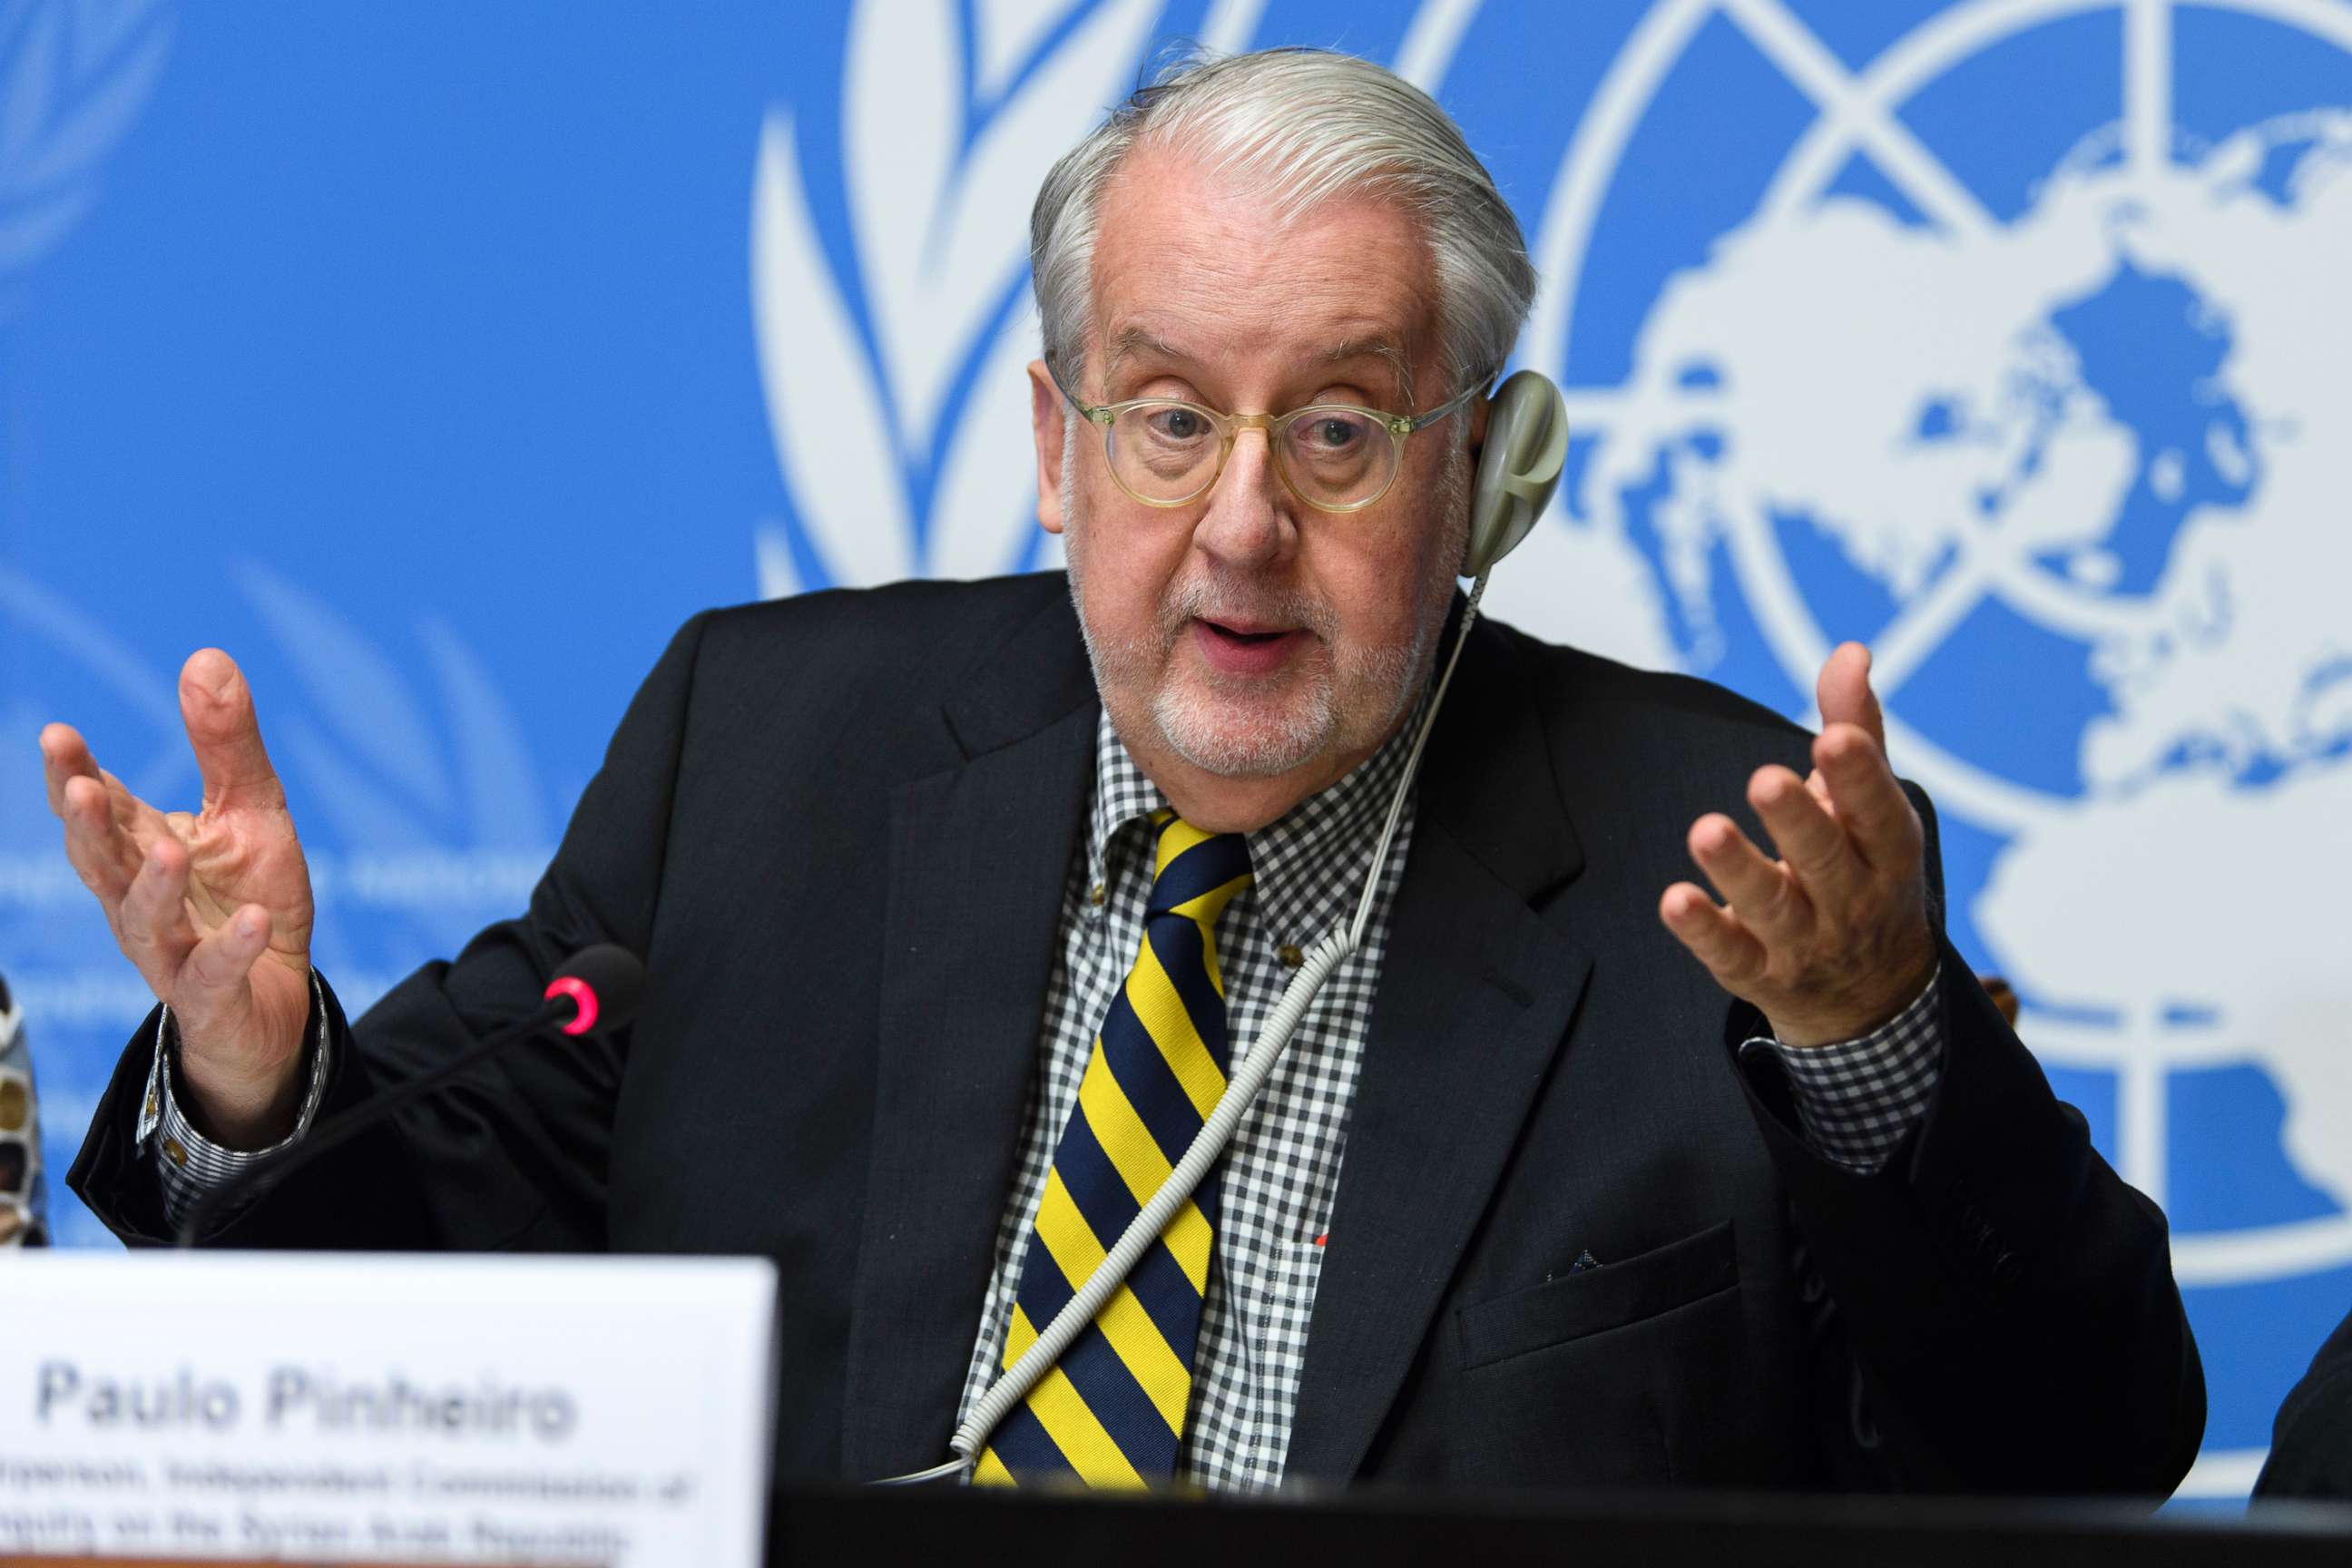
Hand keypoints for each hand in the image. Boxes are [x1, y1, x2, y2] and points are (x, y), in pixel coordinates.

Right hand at [41, 649, 315, 1145]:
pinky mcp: (212, 997)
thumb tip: (206, 657)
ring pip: (145, 921)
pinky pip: (214, 975)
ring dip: (151, 886)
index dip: (74, 776)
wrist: (276, 999)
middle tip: (79, 787)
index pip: (100, 808)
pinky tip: (255, 920)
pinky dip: (231, 949)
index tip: (58, 736)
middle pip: (103, 863)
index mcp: (142, 849)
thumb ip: (225, 746)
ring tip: (166, 847)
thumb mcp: (250, 812)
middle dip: (87, 826)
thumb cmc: (249, 897)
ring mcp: (171, 952)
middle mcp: (141, 901)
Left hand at [1658, 643, 1936, 1047]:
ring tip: (1706, 830)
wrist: (1871, 996)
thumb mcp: (1872, 809)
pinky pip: (1730, 954)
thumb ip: (1856, 730)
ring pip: (1772, 907)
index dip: (1860, 778)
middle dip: (1797, 821)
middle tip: (1764, 779)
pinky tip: (1674, 901)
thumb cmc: (1864, 872)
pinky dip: (1703, 930)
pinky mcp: (1759, 973)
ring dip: (1738, 870)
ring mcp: (1806, 942)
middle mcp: (1852, 901)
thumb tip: (1850, 651)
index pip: (1879, 815)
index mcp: (1886, 854)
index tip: (1833, 737)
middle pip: (1824, 861)